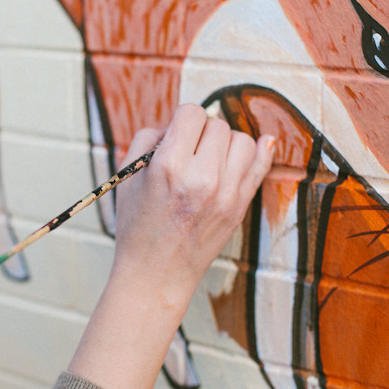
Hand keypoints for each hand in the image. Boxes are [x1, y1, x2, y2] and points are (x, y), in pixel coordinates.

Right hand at [68, 104, 273, 388]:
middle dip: (202, 132)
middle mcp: (202, 178)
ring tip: (210, 158)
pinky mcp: (240, 207)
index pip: (191, 113)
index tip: (177, 134)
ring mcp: (226, 194)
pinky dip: (260, 151)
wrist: (155, 274)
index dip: (182, 119)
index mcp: (168, 166)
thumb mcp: (128, 176)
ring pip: (242, 140)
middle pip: (217, 125)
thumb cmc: (137, 225)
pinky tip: (259, 145)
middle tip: (189, 151)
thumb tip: (177, 124)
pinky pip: (261, 165)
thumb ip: (148, 138)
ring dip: (226, 143)